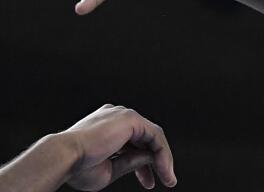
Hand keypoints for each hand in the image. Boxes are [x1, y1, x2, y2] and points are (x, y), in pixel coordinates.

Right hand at [57, 105, 176, 189]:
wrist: (63, 158)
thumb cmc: (78, 168)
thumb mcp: (110, 170)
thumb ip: (131, 162)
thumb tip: (151, 159)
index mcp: (106, 126)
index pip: (132, 143)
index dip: (142, 164)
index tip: (148, 182)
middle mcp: (116, 117)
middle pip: (144, 140)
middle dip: (154, 163)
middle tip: (164, 181)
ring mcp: (123, 115)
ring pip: (153, 137)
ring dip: (162, 159)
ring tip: (167, 179)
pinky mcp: (130, 118)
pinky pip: (155, 136)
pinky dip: (162, 153)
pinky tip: (164, 170)